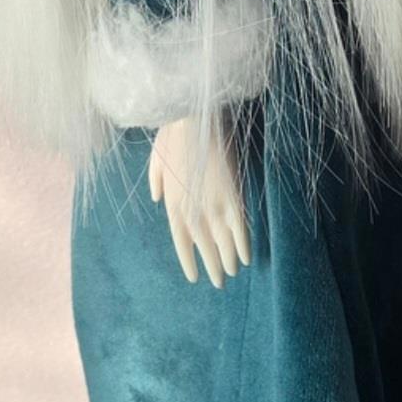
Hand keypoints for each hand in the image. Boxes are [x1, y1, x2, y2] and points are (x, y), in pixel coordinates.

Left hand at [147, 115, 250, 288]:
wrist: (192, 118)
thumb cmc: (172, 134)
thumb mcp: (155, 159)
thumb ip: (155, 182)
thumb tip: (156, 199)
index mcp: (173, 204)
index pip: (181, 242)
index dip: (189, 261)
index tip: (194, 277)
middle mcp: (192, 210)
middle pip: (204, 246)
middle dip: (212, 266)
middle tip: (220, 283)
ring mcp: (213, 204)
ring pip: (222, 241)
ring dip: (228, 259)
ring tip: (233, 272)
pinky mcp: (232, 196)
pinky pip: (239, 228)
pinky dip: (242, 244)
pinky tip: (246, 257)